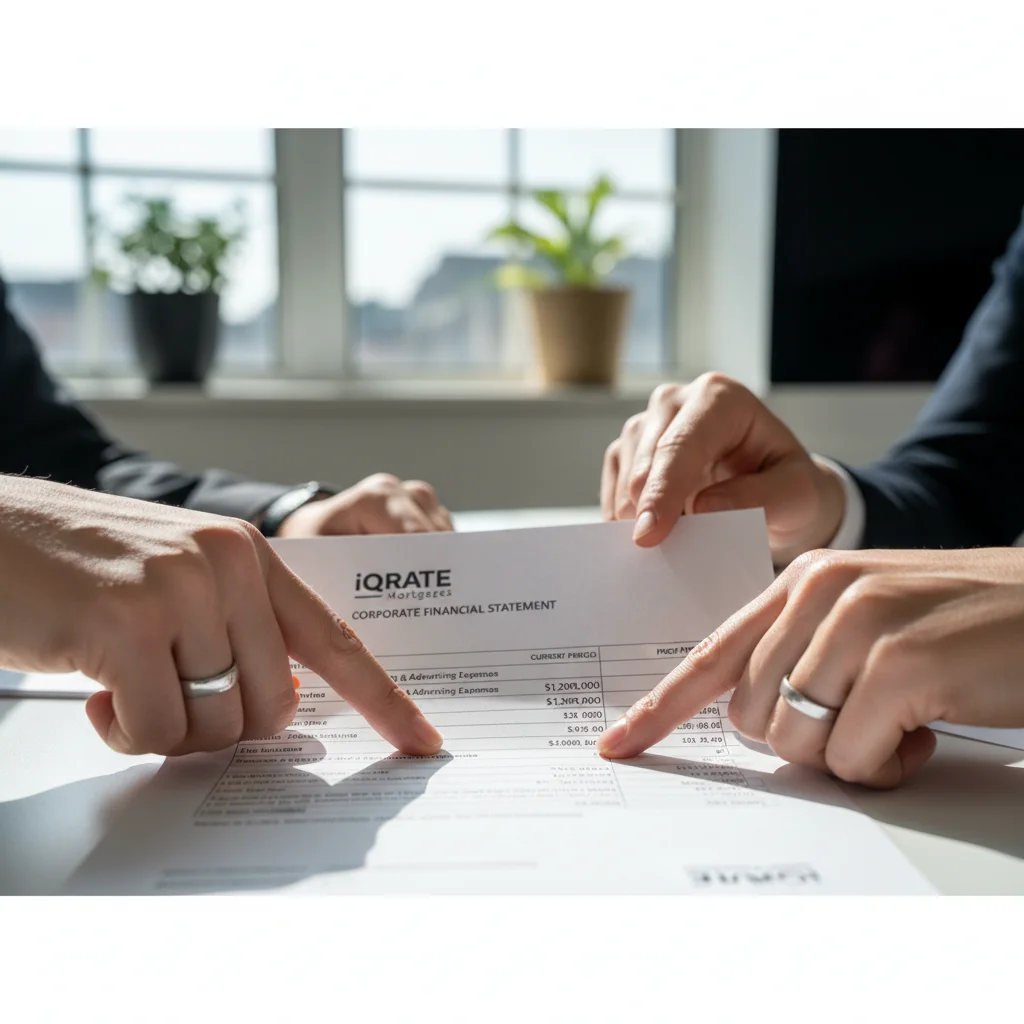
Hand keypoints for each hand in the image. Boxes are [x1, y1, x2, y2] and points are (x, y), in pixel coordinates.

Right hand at [0, 475, 442, 757]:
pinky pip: (158, 732)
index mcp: (251, 555)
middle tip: (171, 698)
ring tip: (125, 683)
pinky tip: (96, 691)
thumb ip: (240, 627)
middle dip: (225, 726)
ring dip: (170, 728)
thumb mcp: (181, 576)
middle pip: (274, 705)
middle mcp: (227, 566)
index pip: (335, 639)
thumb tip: (285, 705)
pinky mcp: (124, 628)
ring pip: (216, 724)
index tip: (421, 740)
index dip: (384, 697)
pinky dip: (126, 732)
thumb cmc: (80, 564)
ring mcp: (179, 593)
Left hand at [597, 548, 1023, 787]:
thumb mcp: (867, 621)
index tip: (618, 743)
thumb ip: (802, 651)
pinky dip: (887, 763)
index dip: (660, 707)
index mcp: (802, 583)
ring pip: (796, 740)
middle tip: (864, 721)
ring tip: (902, 719)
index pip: (710, 654)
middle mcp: (820, 592)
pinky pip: (852, 757)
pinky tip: (925, 729)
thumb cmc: (961, 626)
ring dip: (849, 754)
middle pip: (750, 714)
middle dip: (801, 740)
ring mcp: (858, 622)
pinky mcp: (900, 662)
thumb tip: (753, 716)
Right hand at [601, 375, 846, 564]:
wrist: (777, 492)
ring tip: (668, 547)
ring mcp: (647, 426)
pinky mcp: (628, 452)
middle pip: (643, 461)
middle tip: (659, 556)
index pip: (680, 445)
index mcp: (720, 398)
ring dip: (636, 518)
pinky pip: (612, 490)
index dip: (661, 491)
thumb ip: (761, 498)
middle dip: (645, 511)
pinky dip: (625, 520)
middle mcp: (676, 402)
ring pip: (623, 477)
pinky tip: (651, 537)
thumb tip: (703, 508)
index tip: (648, 536)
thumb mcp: (799, 495)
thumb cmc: (790, 487)